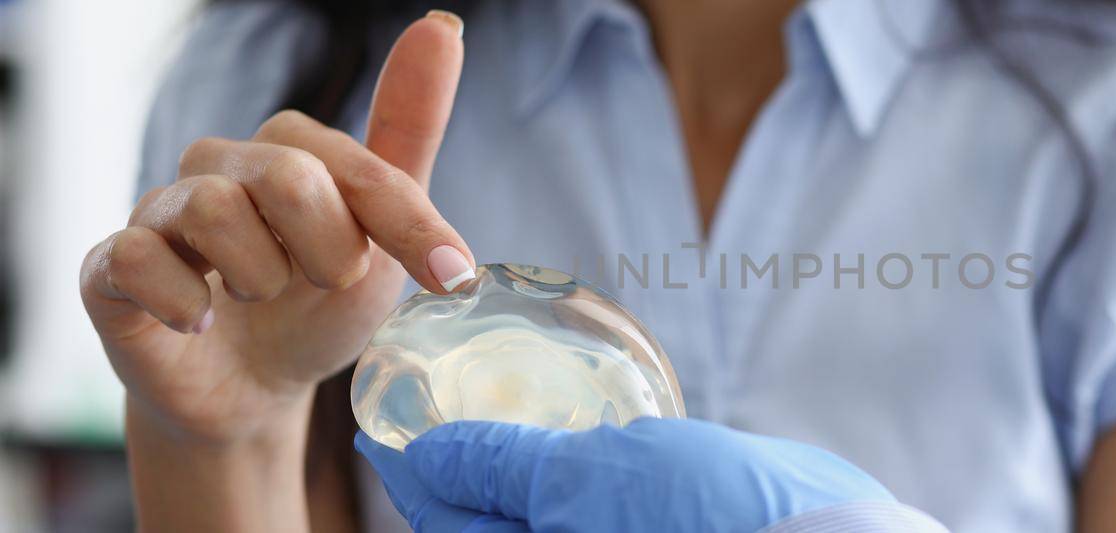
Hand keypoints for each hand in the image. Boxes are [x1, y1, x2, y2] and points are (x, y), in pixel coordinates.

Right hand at [80, 12, 467, 443]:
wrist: (252, 391)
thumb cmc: (318, 306)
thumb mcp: (383, 235)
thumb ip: (410, 135)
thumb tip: (440, 25)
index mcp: (289, 150)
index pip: (356, 166)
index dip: (410, 225)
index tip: (453, 275)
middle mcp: (220, 166)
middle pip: (288, 176)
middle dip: (329, 251)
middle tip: (324, 284)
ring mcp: (160, 212)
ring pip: (212, 210)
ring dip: (258, 277)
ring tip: (258, 300)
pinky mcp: (111, 267)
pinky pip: (136, 256)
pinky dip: (181, 300)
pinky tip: (200, 323)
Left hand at [355, 418, 898, 531]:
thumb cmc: (709, 518)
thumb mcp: (593, 481)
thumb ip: (506, 469)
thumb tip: (427, 457)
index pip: (448, 521)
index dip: (412, 471)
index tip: (382, 427)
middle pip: (485, 527)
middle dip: (455, 477)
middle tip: (434, 414)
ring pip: (538, 520)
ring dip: (508, 476)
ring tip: (495, 421)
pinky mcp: (649, 532)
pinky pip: (584, 516)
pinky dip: (563, 483)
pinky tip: (573, 447)